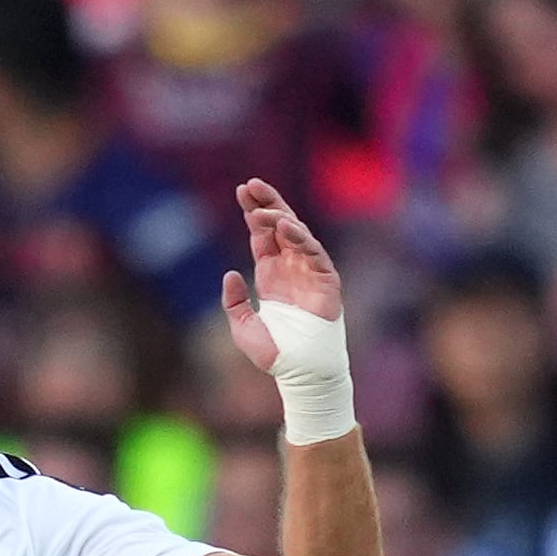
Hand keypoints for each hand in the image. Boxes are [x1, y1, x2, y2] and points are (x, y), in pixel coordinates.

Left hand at [218, 180, 341, 374]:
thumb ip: (234, 302)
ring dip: (280, 218)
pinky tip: (286, 227)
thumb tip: (230, 275)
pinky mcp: (326, 279)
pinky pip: (314, 252)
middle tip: (250, 184)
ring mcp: (309, 271)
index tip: (241, 190)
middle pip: (280, 225)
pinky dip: (301, 238)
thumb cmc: (274, 352)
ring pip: (297, 234)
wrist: (299, 371)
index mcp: (271, 273)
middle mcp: (290, 267)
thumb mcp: (242, 326)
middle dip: (267, 203)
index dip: (254, 211)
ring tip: (260, 209)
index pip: (262, 234)